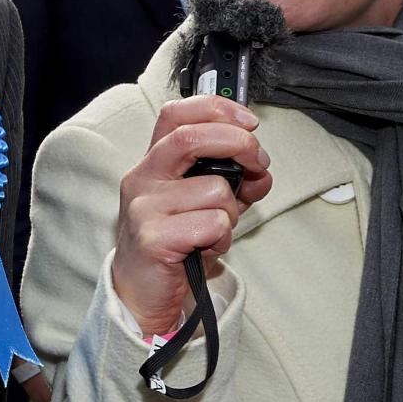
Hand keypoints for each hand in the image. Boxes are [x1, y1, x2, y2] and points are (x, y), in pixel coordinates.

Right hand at [109, 97, 270, 337]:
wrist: (141, 292)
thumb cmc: (173, 245)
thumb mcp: (205, 205)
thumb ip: (234, 183)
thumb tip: (261, 172)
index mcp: (154, 163)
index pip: (177, 114)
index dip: (217, 109)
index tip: (248, 122)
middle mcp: (143, 178)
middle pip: (192, 137)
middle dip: (239, 144)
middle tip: (258, 163)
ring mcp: (145, 207)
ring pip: (216, 190)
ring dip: (231, 213)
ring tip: (215, 231)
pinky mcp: (153, 237)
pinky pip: (213, 224)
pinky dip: (222, 238)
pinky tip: (207, 248)